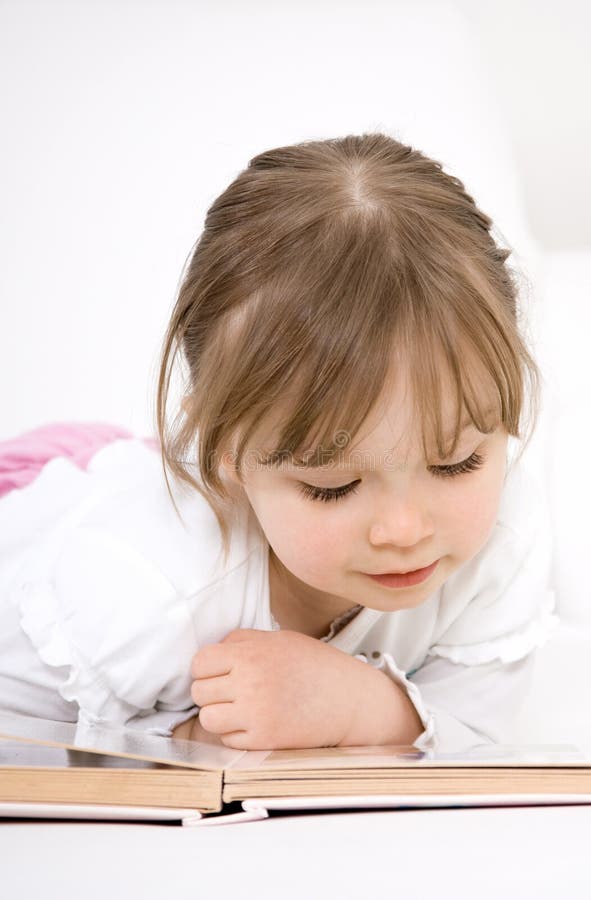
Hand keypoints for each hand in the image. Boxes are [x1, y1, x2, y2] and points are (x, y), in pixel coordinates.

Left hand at [189, 628, 378, 749]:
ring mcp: (255, 714)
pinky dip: (236, 733)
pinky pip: (227, 740)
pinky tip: (255, 722)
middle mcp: (249, 683)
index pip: (200, 662)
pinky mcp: (263, 740)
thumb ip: (244, 641)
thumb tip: (214, 650)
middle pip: (199, 692)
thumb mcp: (280, 639)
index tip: (218, 672)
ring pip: (208, 719)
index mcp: (251, 654)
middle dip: (211, 691)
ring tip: (238, 708)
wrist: (350, 700)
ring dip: (219, 714)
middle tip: (231, 690)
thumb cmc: (316, 665)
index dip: (206, 668)